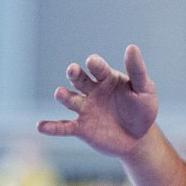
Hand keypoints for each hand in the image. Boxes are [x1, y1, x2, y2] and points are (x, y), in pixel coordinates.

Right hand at [37, 45, 158, 158]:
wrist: (139, 138)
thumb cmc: (142, 110)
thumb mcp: (144, 90)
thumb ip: (137, 71)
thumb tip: (132, 47)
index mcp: (106, 79)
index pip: (97, 68)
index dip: (94, 64)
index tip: (92, 62)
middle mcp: (92, 91)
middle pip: (79, 79)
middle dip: (74, 74)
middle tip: (72, 70)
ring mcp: (85, 109)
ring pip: (70, 100)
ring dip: (63, 96)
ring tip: (60, 93)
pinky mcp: (81, 128)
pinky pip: (64, 127)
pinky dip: (52, 127)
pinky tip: (41, 127)